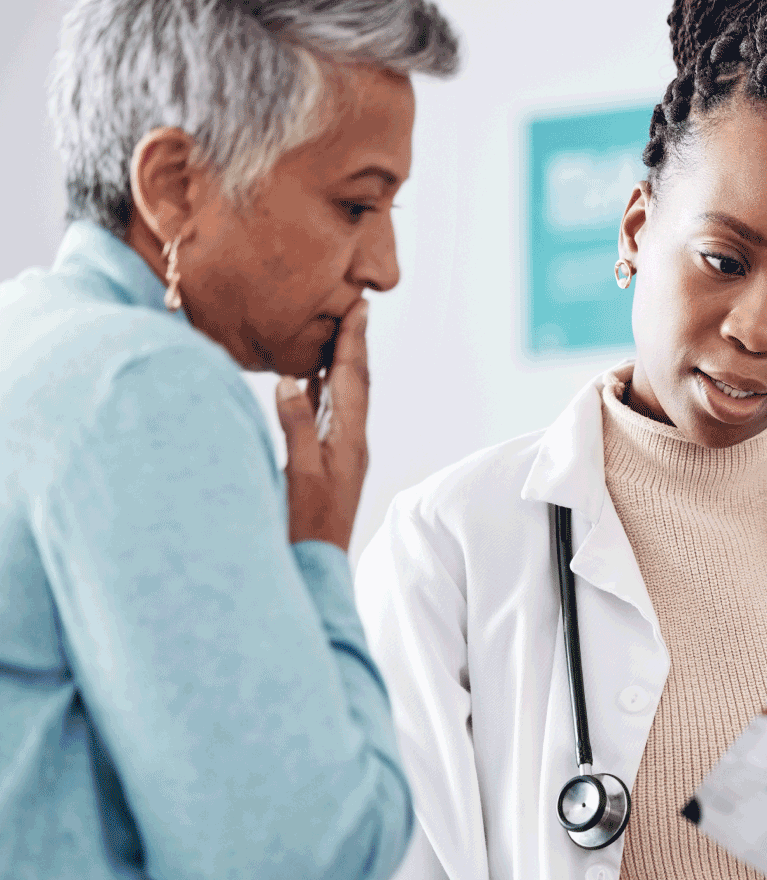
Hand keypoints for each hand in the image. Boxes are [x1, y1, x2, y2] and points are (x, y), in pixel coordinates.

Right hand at [275, 302, 370, 550]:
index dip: (354, 342)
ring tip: (332, 333)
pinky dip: (320, 391)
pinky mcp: (325, 465)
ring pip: (340, 398)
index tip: (360, 307)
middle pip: (353, 383)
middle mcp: (350, 444)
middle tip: (352, 308)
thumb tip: (293, 380)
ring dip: (337, 364)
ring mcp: (339, 454)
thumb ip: (298, 428)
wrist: (314, 571)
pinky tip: (309, 382)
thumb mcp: (301, 475)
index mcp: (349, 442)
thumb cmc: (305, 529)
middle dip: (352, 345)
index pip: (353, 380)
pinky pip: (326, 416)